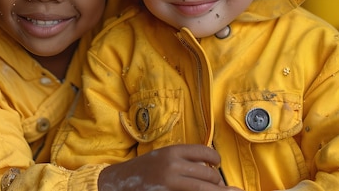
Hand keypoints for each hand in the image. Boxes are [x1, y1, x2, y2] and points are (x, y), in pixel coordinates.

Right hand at [98, 144, 242, 190]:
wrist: (121, 181)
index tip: (216, 164)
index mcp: (172, 151)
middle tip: (217, 185)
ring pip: (204, 188)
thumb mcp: (163, 157)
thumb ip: (184, 159)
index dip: (215, 159)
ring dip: (214, 190)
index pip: (204, 152)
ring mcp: (170, 181)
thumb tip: (210, 167)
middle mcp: (173, 165)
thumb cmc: (144, 169)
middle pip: (209, 174)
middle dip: (217, 182)